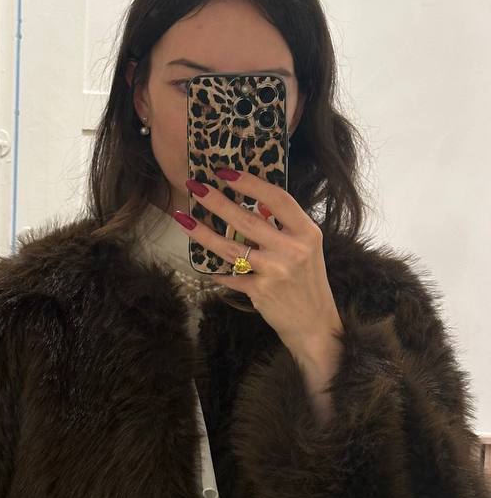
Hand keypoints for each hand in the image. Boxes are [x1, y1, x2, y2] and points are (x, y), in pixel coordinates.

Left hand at [178, 169, 343, 359]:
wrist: (314, 325)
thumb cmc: (307, 282)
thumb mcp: (307, 248)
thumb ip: (285, 227)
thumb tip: (256, 202)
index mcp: (307, 232)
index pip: (277, 198)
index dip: (250, 183)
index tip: (225, 172)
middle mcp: (293, 249)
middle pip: (247, 220)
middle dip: (216, 201)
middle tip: (194, 186)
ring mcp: (276, 271)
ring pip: (230, 247)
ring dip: (203, 232)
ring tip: (183, 218)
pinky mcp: (260, 291)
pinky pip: (229, 276)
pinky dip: (215, 270)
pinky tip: (201, 263)